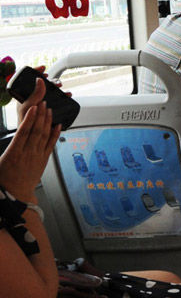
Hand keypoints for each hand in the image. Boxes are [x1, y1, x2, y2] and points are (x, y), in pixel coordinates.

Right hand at [0, 81, 60, 202]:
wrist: (16, 195)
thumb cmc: (4, 179)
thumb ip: (2, 146)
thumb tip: (4, 138)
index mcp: (13, 154)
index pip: (23, 132)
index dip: (29, 119)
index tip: (33, 108)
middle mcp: (27, 154)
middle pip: (36, 131)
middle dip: (40, 115)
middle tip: (43, 102)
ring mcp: (37, 156)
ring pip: (44, 136)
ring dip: (48, 121)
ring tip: (49, 109)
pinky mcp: (44, 160)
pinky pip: (51, 145)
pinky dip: (55, 134)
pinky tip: (58, 125)